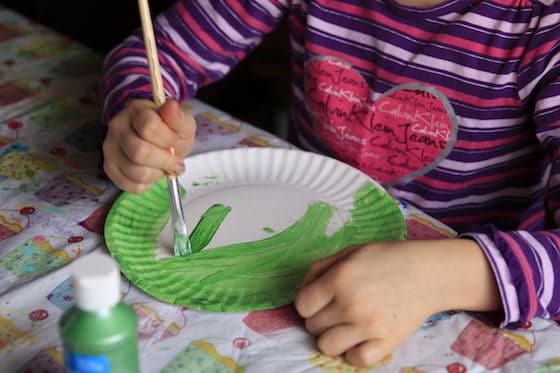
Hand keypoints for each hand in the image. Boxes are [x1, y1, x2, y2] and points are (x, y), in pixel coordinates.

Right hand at [103, 99, 195, 192]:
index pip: (148, 127)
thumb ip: (178, 118)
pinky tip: (153, 174)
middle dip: (165, 162)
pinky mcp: (109, 168)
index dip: (168, 139)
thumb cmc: (170, 132)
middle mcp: (117, 127)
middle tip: (176, 163)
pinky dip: (147, 185)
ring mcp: (110, 148)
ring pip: (135, 172)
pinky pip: (130, 185)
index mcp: (135, 110)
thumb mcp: (182, 123)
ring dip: (157, 174)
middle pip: (140, 152)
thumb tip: (171, 105)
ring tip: (164, 168)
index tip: (176, 141)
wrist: (158, 141)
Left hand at [294, 239, 499, 367]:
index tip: (320, 300)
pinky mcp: (386, 342)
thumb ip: (320, 269)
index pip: (302, 305)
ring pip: (327, 346)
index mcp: (339, 279)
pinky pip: (356, 360)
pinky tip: (361, 339)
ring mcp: (368, 326)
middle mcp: (350, 304)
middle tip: (337, 310)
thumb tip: (299, 292)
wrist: (429, 273)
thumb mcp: (351, 252)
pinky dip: (355, 352)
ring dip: (333, 337)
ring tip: (346, 326)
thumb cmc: (388, 258)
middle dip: (321, 318)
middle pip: (312, 326)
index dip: (308, 303)